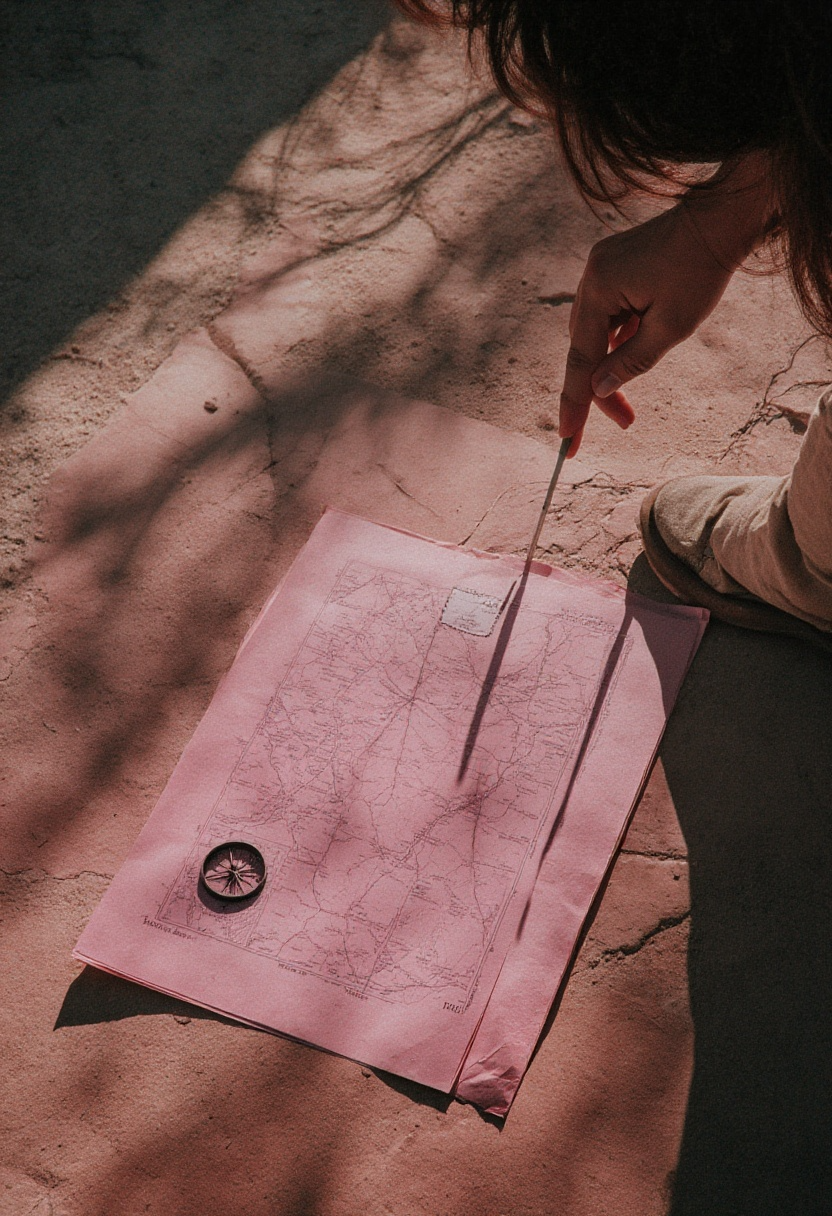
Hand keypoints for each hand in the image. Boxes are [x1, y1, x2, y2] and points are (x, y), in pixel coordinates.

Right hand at [559, 156, 772, 454]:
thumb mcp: (671, 328)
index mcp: (600, 289)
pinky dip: (615, 339)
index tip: (567, 439)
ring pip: (593, 332)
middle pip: (584, 347)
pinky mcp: (613, 267)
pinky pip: (606, 313)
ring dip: (607, 365)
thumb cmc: (701, 271)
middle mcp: (591, 277)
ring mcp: (600, 269)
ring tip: (629, 401)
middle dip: (599, 389)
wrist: (720, 220)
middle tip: (624, 422)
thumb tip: (599, 390)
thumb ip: (631, 362)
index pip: (581, 359)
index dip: (574, 403)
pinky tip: (633, 355)